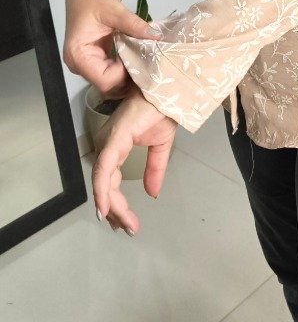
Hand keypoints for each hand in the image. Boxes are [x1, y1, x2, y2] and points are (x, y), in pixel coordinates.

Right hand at [63, 0, 161, 98]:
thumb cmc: (93, 0)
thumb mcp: (114, 10)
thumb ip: (133, 25)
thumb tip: (155, 35)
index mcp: (78, 55)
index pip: (104, 80)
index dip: (124, 74)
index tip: (137, 58)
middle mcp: (77, 65)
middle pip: (107, 86)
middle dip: (127, 78)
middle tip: (146, 65)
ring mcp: (84, 66)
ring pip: (109, 84)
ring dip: (126, 77)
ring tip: (141, 63)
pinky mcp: (92, 63)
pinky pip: (108, 75)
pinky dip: (122, 72)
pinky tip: (134, 61)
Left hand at [92, 81, 177, 233]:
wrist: (170, 91)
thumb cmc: (162, 110)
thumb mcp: (160, 146)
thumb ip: (154, 169)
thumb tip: (152, 193)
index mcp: (115, 147)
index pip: (110, 181)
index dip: (116, 204)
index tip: (127, 224)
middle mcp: (107, 146)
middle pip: (104, 185)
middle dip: (115, 211)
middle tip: (128, 230)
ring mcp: (109, 142)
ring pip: (103, 182)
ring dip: (112, 206)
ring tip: (124, 225)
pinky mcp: (114, 140)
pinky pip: (104, 170)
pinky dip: (102, 190)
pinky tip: (105, 208)